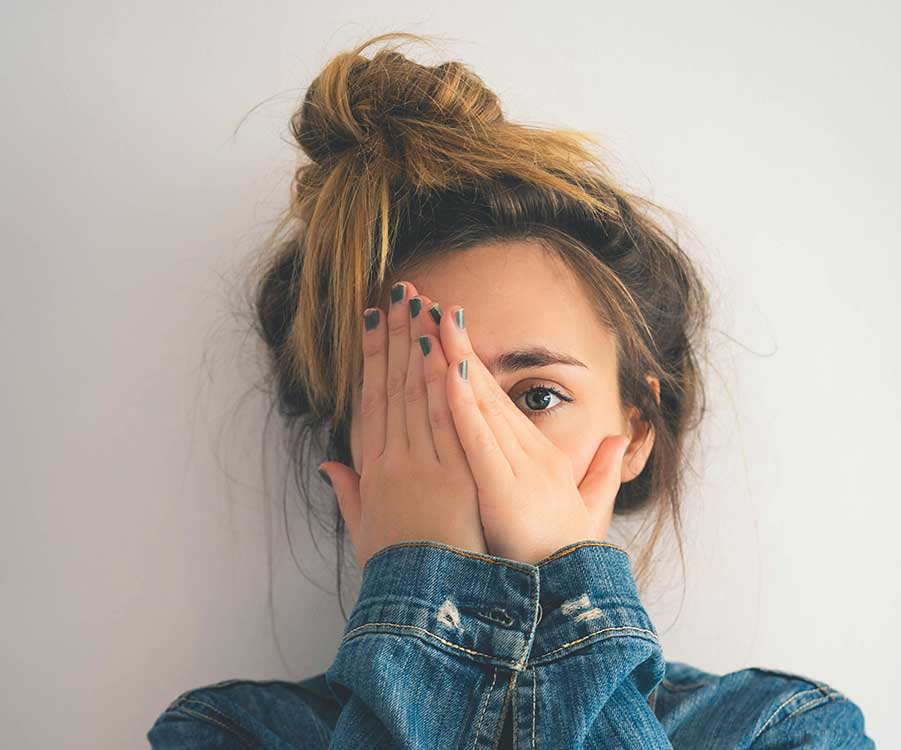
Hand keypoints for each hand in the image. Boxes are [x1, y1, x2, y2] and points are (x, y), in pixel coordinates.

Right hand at [318, 281, 487, 569]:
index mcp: (374, 472)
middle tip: (399, 290)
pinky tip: (443, 354)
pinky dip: (443, 389)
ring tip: (420, 304)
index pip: (372, 401)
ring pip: (416, 398)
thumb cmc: (400, 572)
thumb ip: (349, 495)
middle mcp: (392, 462)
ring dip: (418, 348)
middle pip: (392, 387)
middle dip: (395, 336)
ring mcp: (420, 468)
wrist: (423, 605)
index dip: (372, 358)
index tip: (374, 320)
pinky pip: (445, 427)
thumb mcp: (366, 533)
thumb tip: (330, 465)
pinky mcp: (449, 479)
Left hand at [435, 304, 631, 564]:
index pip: (493, 398)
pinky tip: (446, 372)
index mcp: (534, 456)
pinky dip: (462, 403)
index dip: (466, 359)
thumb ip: (602, 472)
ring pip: (478, 402)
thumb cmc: (565, 559)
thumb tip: (623, 439)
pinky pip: (477, 438)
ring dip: (451, 357)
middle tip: (422, 300)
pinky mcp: (504, 489)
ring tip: (429, 316)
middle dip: (451, 342)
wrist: (572, 602)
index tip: (442, 326)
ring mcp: (516, 468)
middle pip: (481, 388)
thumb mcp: (588, 510)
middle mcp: (526, 453)